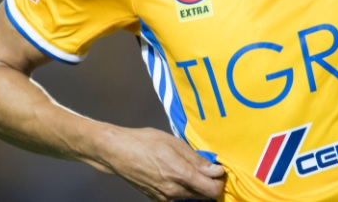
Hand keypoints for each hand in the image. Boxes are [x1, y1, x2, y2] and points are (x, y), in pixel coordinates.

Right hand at [93, 126, 225, 200]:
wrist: (118, 152)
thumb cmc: (146, 142)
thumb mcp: (174, 143)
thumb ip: (197, 160)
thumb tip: (217, 170)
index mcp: (181, 175)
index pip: (212, 190)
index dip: (220, 181)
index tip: (218, 169)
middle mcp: (174, 191)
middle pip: (203, 196)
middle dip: (209, 183)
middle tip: (207, 167)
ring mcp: (165, 197)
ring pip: (191, 197)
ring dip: (196, 186)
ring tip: (189, 168)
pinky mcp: (156, 199)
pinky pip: (177, 197)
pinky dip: (183, 188)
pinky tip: (176, 174)